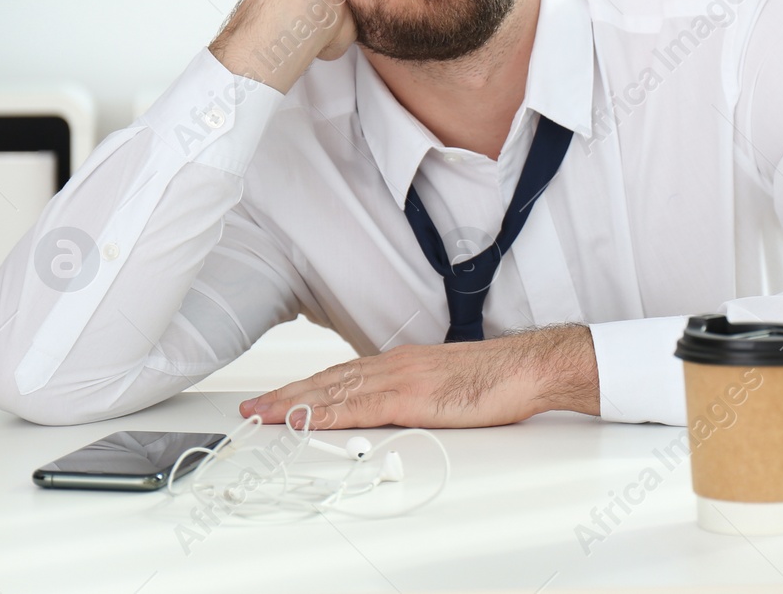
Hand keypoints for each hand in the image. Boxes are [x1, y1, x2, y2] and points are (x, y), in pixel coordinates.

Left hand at [237, 324, 600, 429]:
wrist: (527, 366)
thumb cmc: (497, 377)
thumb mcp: (447, 385)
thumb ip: (418, 394)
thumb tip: (399, 412)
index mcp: (404, 363)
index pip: (343, 375)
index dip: (308, 387)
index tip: (281, 397)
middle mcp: (396, 365)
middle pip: (330, 381)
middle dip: (289, 395)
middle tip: (255, 408)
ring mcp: (402, 378)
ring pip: (336, 390)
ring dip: (297, 403)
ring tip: (266, 414)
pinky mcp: (413, 396)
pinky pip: (360, 406)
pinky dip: (328, 412)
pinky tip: (308, 419)